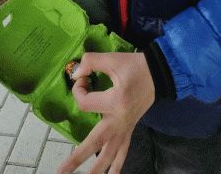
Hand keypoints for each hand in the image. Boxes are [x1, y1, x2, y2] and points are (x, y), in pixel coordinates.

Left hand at [57, 52, 154, 173]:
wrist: (159, 74)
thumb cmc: (136, 66)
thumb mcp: (113, 59)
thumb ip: (91, 62)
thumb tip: (76, 74)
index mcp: (115, 101)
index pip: (85, 103)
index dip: (78, 90)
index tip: (83, 79)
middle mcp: (119, 120)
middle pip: (94, 143)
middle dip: (76, 158)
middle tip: (60, 171)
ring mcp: (125, 127)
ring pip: (109, 154)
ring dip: (96, 170)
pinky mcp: (130, 129)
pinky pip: (123, 152)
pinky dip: (117, 166)